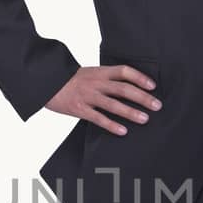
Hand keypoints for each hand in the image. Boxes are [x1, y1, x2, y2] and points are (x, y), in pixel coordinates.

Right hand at [45, 64, 160, 135]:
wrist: (45, 82)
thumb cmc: (69, 80)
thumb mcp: (89, 73)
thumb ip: (106, 79)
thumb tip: (128, 88)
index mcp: (99, 72)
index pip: (124, 71)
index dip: (139, 77)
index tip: (153, 86)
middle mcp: (95, 83)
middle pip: (123, 88)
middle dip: (142, 97)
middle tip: (157, 105)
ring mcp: (87, 96)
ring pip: (113, 104)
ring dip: (131, 112)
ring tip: (145, 119)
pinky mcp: (79, 109)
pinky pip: (98, 118)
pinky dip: (111, 125)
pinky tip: (123, 131)